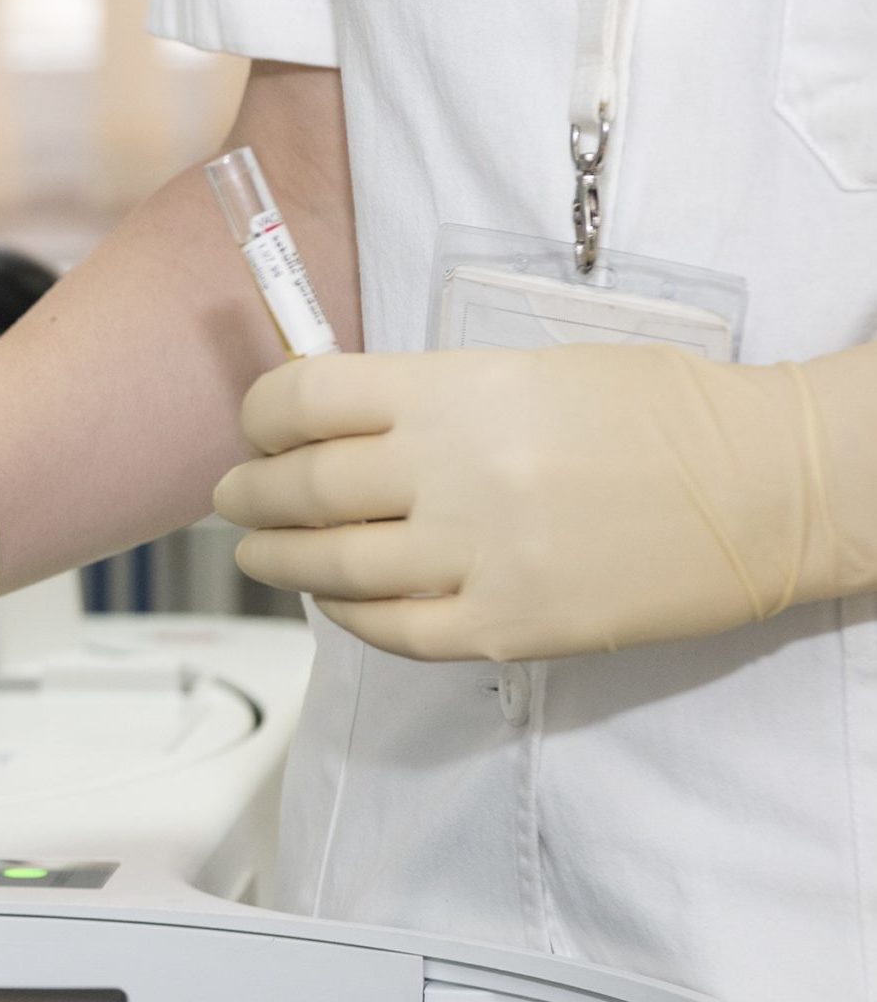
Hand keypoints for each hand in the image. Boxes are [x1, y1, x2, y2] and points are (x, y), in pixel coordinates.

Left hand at [212, 344, 876, 661]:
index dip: (261, 415)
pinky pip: (390, 631)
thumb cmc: (657, 413)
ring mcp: (477, 557)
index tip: (254, 427)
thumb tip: (334, 425)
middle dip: (249, 494)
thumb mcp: (531, 370)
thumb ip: (429, 399)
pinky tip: (333, 599)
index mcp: (459, 392)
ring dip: (276, 559)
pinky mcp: (505, 627)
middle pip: (302, 488)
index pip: (308, 398)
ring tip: (258, 552)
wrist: (768, 487)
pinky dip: (345, 614)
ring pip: (330, 566)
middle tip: (233, 498)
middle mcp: (454, 473)